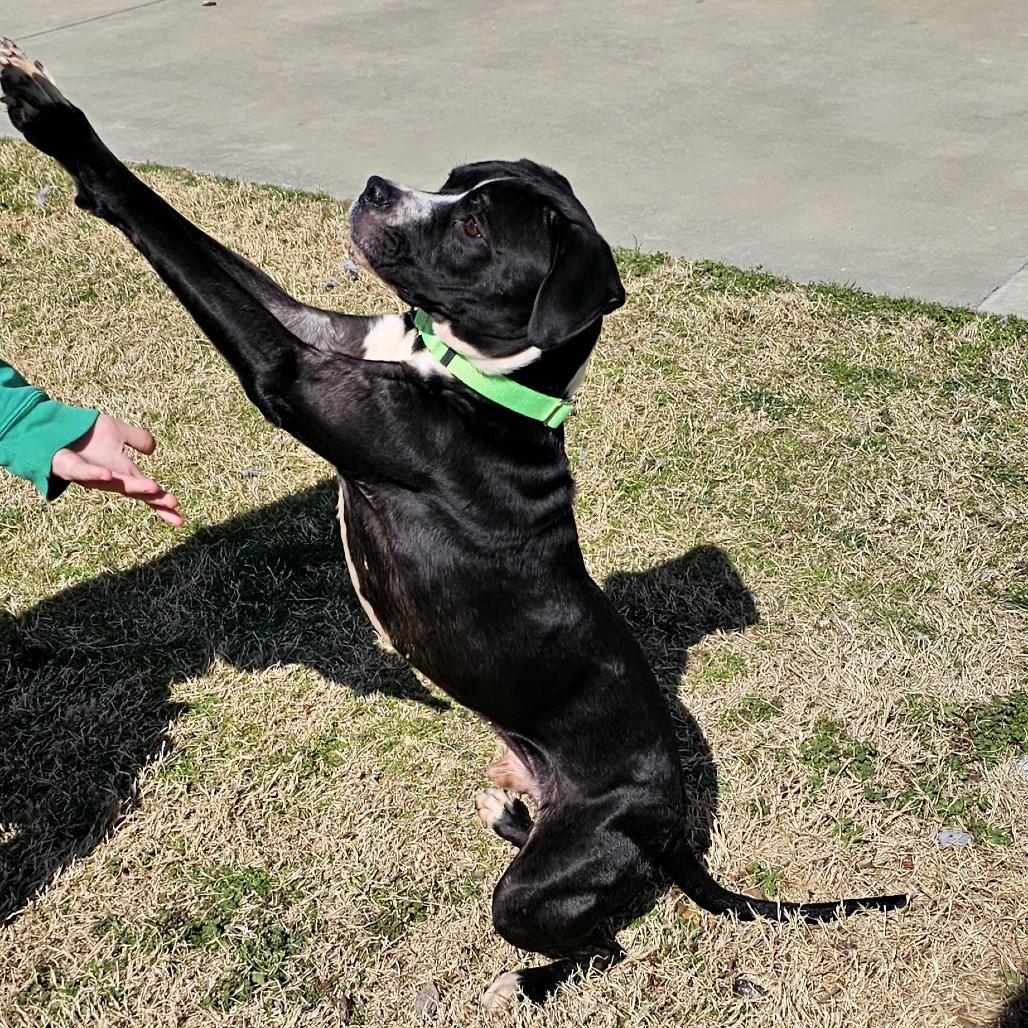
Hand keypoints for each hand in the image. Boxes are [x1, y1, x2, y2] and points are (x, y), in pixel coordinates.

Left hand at [51, 413, 182, 526]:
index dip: (162, 504)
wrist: (52, 429)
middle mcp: (108, 479)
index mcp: (122, 473)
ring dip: (132, 486)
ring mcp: (89, 475)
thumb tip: (153, 451)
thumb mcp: (118, 432)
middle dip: (152, 497)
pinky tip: (108, 475)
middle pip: (133, 490)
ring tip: (153, 488)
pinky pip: (82, 471)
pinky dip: (94, 474)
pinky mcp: (69, 466)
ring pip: (112, 484)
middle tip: (171, 503)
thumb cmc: (85, 435)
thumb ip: (138, 439)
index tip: (180, 519)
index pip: (146, 492)